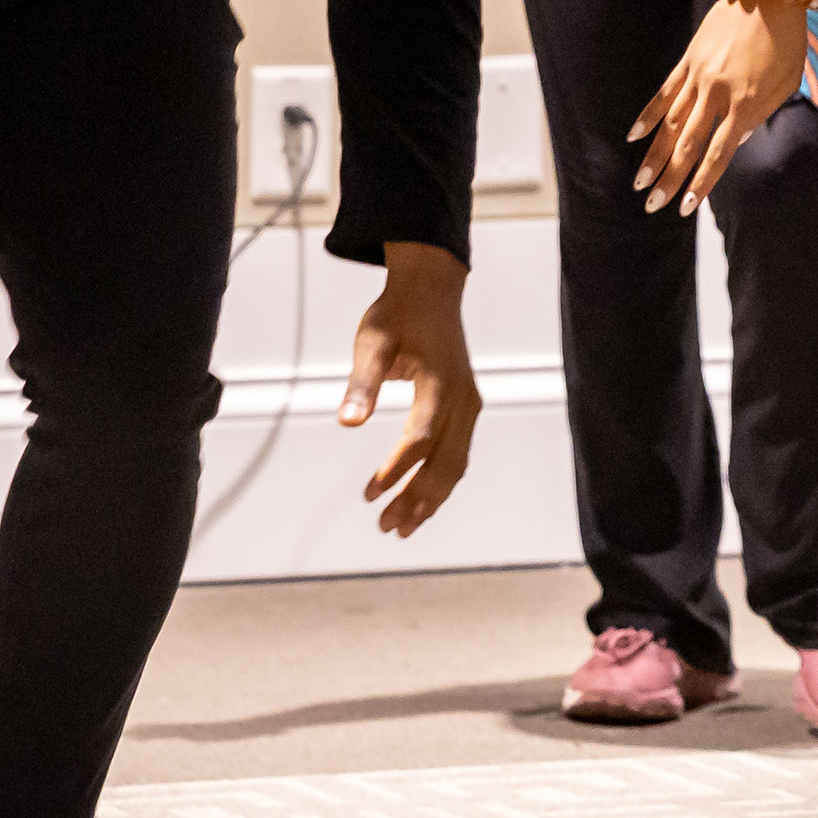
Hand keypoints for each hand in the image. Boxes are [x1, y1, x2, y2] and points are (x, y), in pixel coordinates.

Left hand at [338, 241, 479, 535]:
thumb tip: (347, 423)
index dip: (397, 469)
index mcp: (441, 383)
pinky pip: (458, 454)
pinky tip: (418, 502)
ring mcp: (469, 405)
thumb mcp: (372, 343)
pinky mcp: (466, 409)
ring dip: (430, 498)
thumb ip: (361, 384)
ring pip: (456, 464)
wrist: (431, 290)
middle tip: (385, 526)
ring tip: (401, 527)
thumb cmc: (398, 315)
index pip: (421, 437)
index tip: (369, 493)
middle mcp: (463, 398)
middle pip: (446, 461)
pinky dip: (440, 482)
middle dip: (416, 499)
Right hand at [630, 0, 810, 212]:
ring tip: (640, 182)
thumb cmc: (787, 39)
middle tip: (653, 205)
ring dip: (654, 155)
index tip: (685, 207)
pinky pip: (666, 92)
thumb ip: (761, 115)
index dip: (701, 183)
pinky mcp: (689, 59)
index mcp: (745, 102)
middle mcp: (717, 92)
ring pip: (671, 123)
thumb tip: (736, 143)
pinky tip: (634, 136)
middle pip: (688, 144)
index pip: (718, 154)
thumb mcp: (787, 81)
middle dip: (670, 178)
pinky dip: (649, 115)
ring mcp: (699, 75)